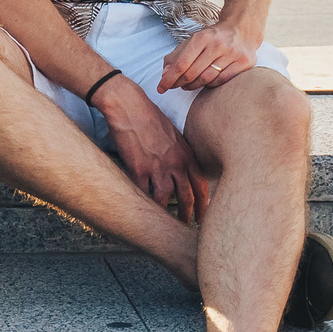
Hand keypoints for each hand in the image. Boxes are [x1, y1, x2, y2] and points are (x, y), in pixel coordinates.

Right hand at [96, 76, 210, 222]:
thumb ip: (181, 154)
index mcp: (186, 154)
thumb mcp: (174, 134)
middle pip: (187, 196)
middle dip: (189, 214)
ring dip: (166, 214)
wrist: (128, 105)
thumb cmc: (150, 116)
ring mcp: (157, 167)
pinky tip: (144, 210)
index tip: (204, 214)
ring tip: (166, 223)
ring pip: (165, 199)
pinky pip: (143, 193)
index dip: (204, 203)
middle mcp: (175, 163)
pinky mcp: (138, 169)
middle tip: (189, 225)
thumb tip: (185, 170)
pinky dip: (144, 203)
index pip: (201, 185)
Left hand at [158, 23, 259, 95]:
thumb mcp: (193, 41)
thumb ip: (176, 56)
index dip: (169, 78)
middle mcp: (218, 45)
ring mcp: (232, 54)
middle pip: (192, 73)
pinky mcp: (244, 63)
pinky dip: (209, 85)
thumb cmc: (213, 38)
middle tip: (173, 86)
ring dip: (193, 86)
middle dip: (179, 83)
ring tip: (187, 85)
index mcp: (202, 37)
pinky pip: (221, 81)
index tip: (160, 88)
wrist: (242, 29)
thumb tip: (164, 74)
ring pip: (206, 79)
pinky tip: (205, 82)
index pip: (181, 63)